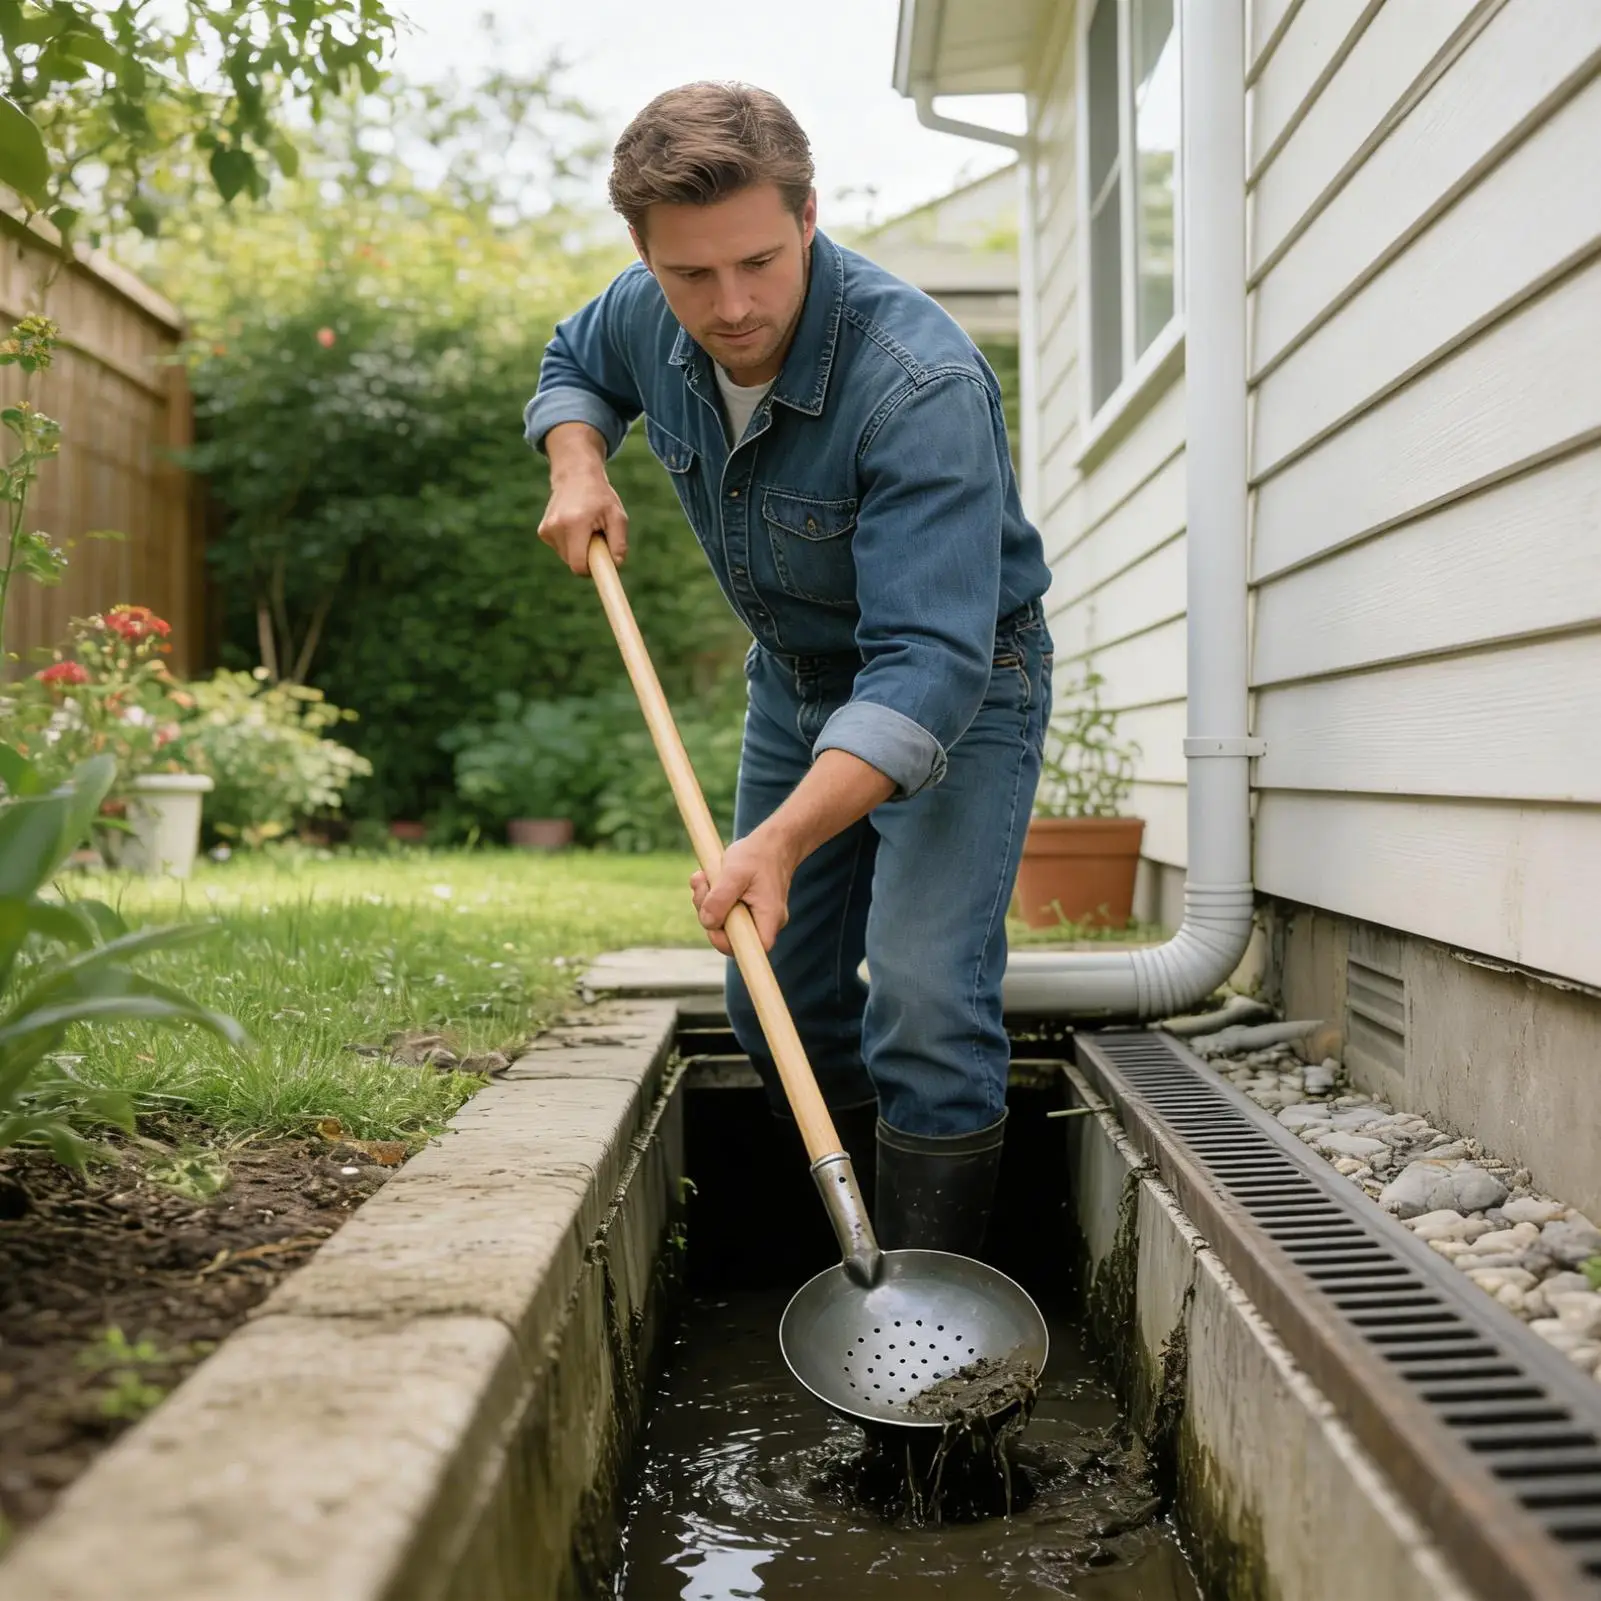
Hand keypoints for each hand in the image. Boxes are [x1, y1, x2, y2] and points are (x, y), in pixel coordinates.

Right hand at [537, 428, 627, 574]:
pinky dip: (571, 543)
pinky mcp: (542, 531)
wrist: (575, 475)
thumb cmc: (600, 497)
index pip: (578, 565)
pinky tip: (574, 525)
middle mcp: (556, 528)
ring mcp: (546, 530)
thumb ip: (619, 542)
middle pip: (574, 563)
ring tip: (586, 528)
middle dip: (588, 557)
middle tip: (597, 537)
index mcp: (575, 524)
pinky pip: (561, 549)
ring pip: (568, 557)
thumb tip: (616, 565)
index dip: (590, 572)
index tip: (600, 575)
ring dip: (580, 549)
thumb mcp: (617, 516)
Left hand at [690, 828, 796, 955]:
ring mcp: (754, 917)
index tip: (712, 924)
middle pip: (730, 936)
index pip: (751, 950)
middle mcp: (764, 922)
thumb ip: (720, 898)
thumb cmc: (757, 855)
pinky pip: (723, 912)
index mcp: (769, 917)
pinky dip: (711, 897)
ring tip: (705, 876)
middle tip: (703, 885)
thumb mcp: (735, 872)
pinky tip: (708, 878)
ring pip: (722, 923)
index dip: (727, 944)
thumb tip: (707, 922)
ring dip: (706, 901)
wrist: (773, 842)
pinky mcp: (744, 909)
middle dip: (708, 913)